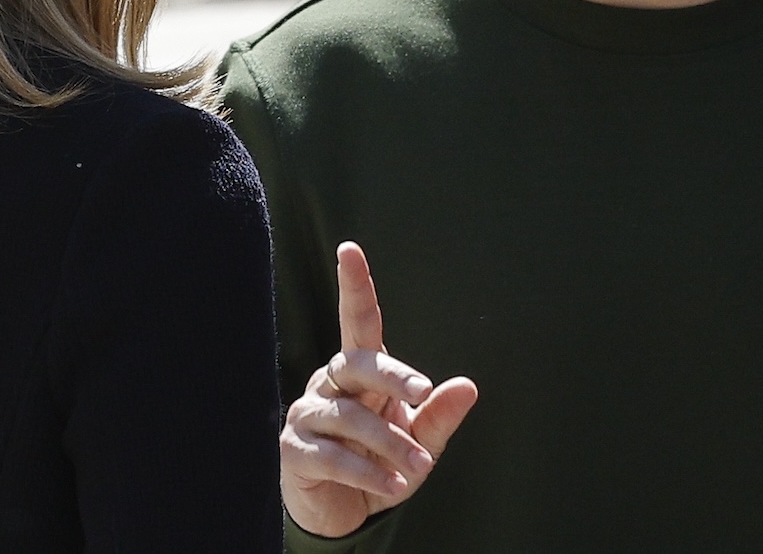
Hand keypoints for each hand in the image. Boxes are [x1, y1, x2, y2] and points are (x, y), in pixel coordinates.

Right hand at [280, 241, 478, 538]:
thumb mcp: (418, 443)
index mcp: (360, 373)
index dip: (354, 286)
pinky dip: (369, 471)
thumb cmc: (380, 464)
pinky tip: (393, 485)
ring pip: (350, 417)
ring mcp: (308, 414)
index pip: (357, 322)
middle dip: (392, 374)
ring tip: (418, 468)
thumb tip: (468, 386)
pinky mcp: (294, 449)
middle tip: (423, 391)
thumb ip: (438, 416)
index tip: (350, 249)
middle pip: (357, 363)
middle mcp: (329, 383)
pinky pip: (334, 456)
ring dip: (391, 444)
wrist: (342, 512)